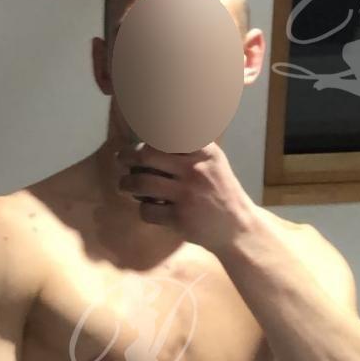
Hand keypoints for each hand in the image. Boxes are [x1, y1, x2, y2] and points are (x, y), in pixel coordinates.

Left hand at [114, 140, 254, 255]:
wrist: (238, 227)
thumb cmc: (220, 191)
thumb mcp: (213, 161)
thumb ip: (189, 147)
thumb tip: (152, 134)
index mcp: (203, 151)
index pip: (168, 133)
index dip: (146, 133)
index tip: (137, 137)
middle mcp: (195, 169)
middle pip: (146, 154)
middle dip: (127, 156)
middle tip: (121, 159)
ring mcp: (187, 195)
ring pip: (141, 183)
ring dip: (126, 184)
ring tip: (124, 185)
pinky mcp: (180, 219)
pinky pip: (147, 211)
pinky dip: (142, 209)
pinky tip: (146, 208)